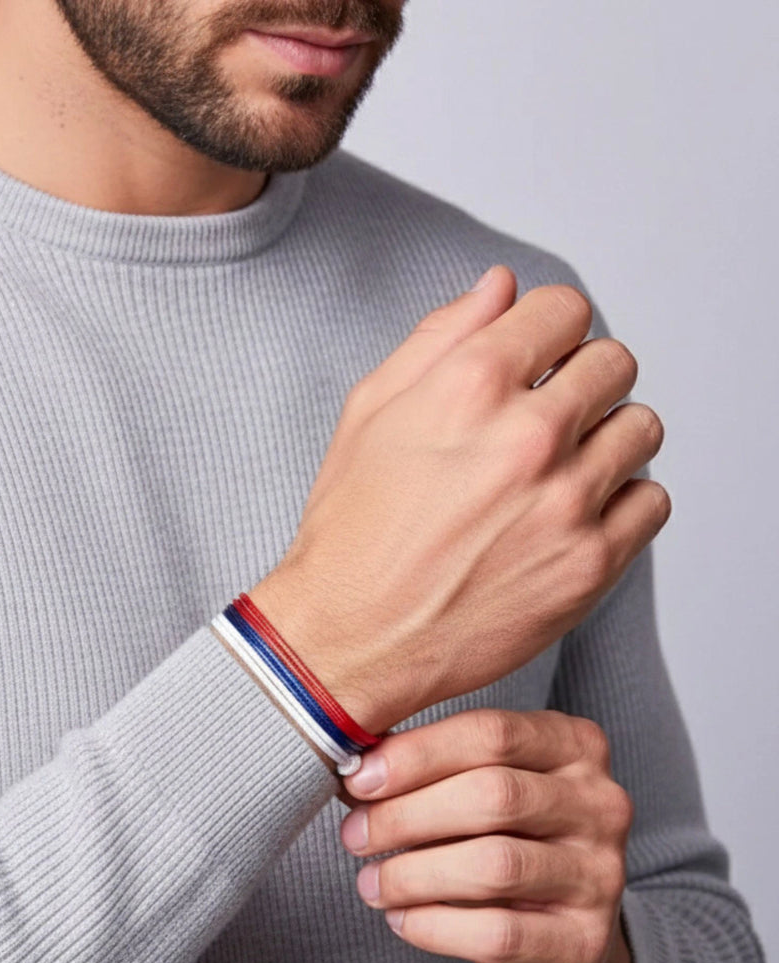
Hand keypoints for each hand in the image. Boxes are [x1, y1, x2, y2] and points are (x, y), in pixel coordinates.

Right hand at [247, 265, 669, 735]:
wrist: (350, 636)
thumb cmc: (352, 531)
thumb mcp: (370, 412)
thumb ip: (439, 337)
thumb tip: (499, 287)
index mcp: (469, 386)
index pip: (564, 310)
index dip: (549, 326)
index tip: (541, 351)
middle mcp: (527, 437)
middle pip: (614, 362)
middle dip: (582, 377)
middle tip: (549, 412)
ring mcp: (566, 503)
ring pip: (640, 429)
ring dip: (606, 437)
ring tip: (561, 466)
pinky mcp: (589, 565)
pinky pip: (652, 501)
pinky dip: (622, 501)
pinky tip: (575, 513)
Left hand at [338, 708, 633, 962]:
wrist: (559, 941)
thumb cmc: (502, 843)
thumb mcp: (474, 789)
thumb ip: (426, 768)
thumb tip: (356, 766)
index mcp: (572, 745)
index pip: (490, 733)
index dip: (416, 754)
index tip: (358, 778)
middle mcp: (599, 802)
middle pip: (493, 794)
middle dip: (407, 815)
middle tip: (355, 835)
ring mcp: (601, 874)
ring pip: (494, 865)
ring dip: (414, 874)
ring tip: (370, 883)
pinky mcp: (585, 942)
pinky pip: (498, 933)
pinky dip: (435, 926)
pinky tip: (403, 920)